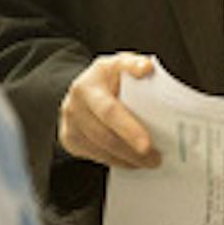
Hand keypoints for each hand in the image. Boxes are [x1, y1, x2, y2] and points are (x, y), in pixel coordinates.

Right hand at [58, 52, 162, 169]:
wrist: (83, 89)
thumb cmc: (109, 78)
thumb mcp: (120, 63)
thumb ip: (133, 65)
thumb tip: (146, 68)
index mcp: (91, 83)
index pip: (109, 109)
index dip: (127, 126)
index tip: (146, 143)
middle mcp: (77, 101)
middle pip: (105, 133)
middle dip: (131, 148)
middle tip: (155, 158)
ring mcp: (70, 120)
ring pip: (100, 147)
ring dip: (127, 158)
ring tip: (148, 161)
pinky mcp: (68, 137)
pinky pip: (94, 155)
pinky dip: (116, 160)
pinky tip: (130, 160)